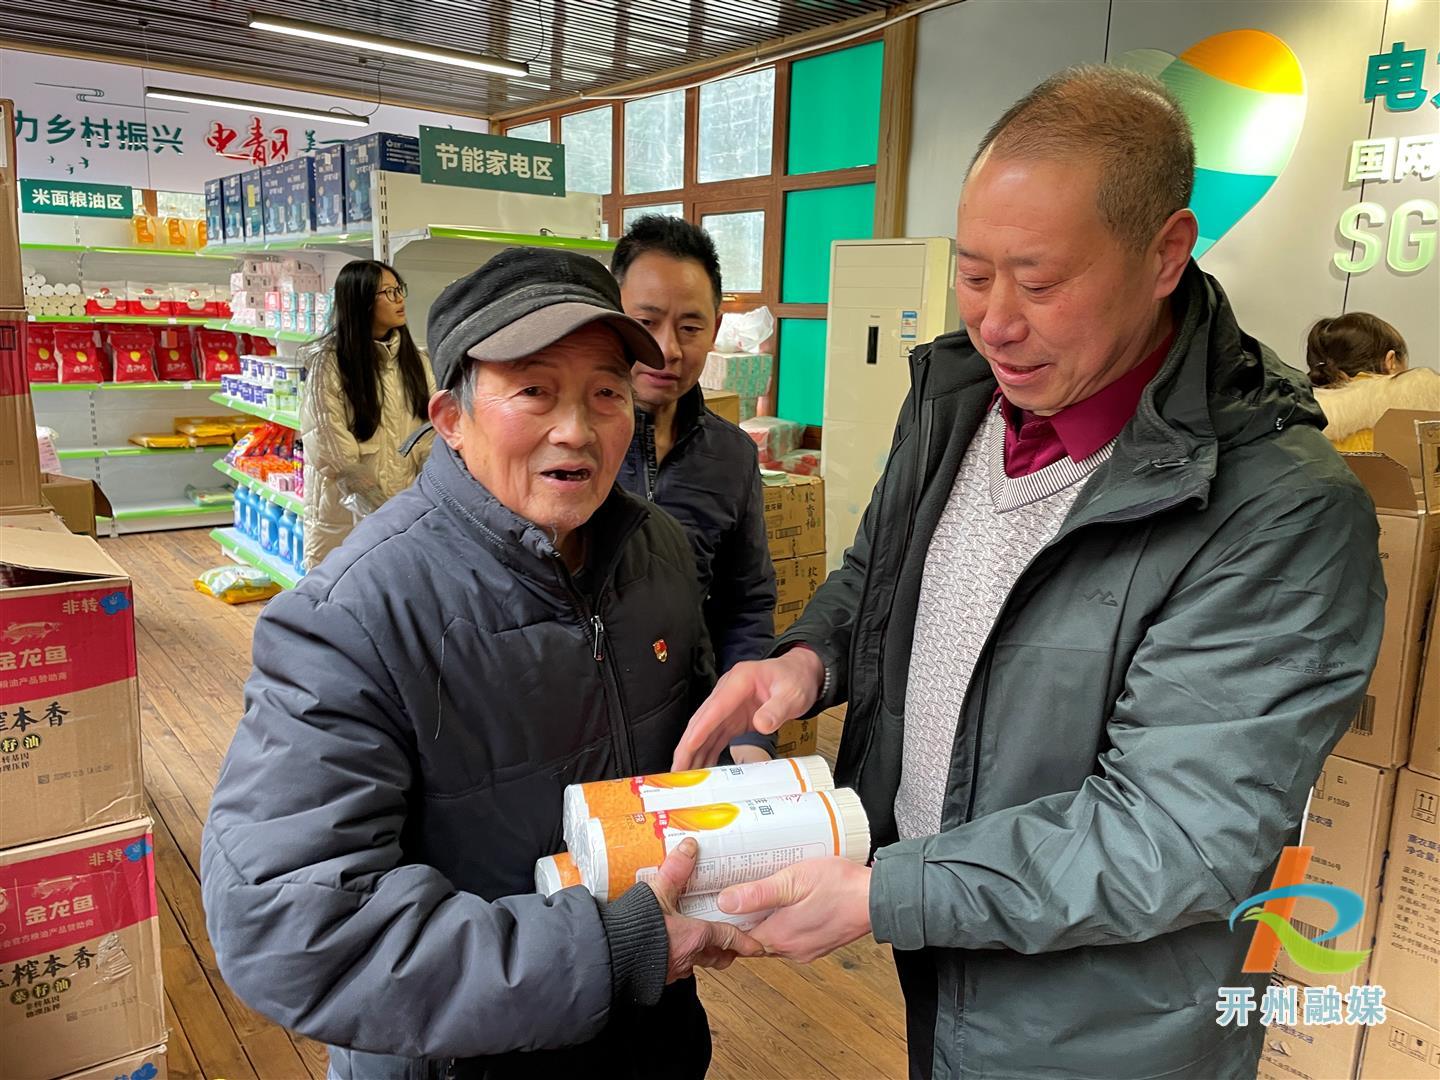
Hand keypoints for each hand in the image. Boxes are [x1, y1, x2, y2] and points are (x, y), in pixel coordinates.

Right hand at [649, 838, 763, 981]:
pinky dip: (679, 960)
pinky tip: (671, 950)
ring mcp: (671, 970)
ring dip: (702, 956)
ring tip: (702, 944)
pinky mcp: (655, 976)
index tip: (758, 946)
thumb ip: (675, 870)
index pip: (728, 938)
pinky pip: (675, 969)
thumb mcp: (658, 893)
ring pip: (696, 964)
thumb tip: (689, 847)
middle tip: (734, 945)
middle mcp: (687, 957)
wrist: (610, 956)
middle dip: (726, 952)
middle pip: (716, 957)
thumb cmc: (635, 928)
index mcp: (695, 937)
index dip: (744, 941)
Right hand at [672, 648, 824, 769]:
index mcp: (739, 681)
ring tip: (683, 775)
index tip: (688, 747)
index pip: (714, 708)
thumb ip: (777, 708)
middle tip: (677, 769)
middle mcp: (727, 693)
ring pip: (705, 732)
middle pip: (702, 721)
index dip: (700, 729)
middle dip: (687, 746)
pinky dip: (706, 753)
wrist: (799, 674)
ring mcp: (728, 706)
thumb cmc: (795, 679)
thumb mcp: (792, 693)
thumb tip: (761, 724)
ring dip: (693, 753)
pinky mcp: (732, 719)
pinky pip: (715, 737)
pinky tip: (700, 768)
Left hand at [717, 857, 871, 962]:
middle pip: (755, 939)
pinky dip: (786, 924)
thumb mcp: (793, 881)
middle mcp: (791, 950)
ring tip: (764, 896)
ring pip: (775, 938)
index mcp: (779, 936)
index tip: (719, 905)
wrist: (878, 899)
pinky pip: (793, 938)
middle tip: (740, 894)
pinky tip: (790, 905)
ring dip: (767, 921)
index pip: (738, 938)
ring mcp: (806, 950)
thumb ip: (758, 894)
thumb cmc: (839, 886)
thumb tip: (725, 902)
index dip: (727, 921)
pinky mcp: (819, 945)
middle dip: (746, 920)